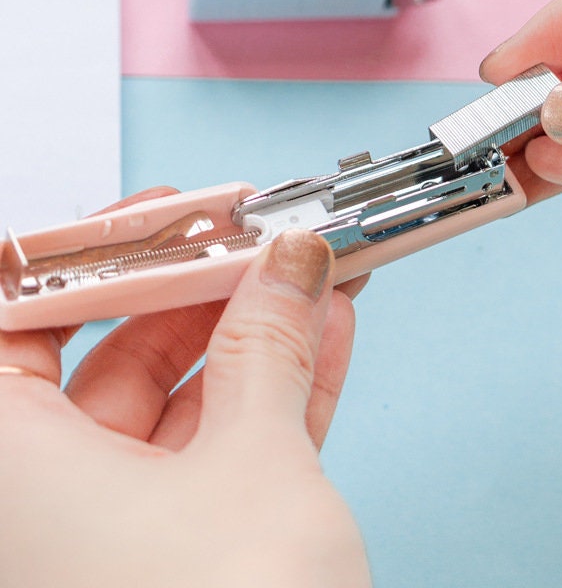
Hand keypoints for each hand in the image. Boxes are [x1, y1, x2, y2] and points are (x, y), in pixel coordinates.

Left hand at [0, 189, 370, 586]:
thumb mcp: (254, 468)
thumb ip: (270, 353)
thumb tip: (290, 267)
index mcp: (16, 478)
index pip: (17, 322)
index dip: (90, 259)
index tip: (164, 217)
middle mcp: (49, 506)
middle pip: (114, 359)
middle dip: (202, 293)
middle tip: (262, 244)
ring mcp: (122, 534)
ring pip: (183, 406)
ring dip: (257, 339)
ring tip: (313, 280)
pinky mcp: (190, 552)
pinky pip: (224, 452)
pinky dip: (275, 397)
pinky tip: (324, 339)